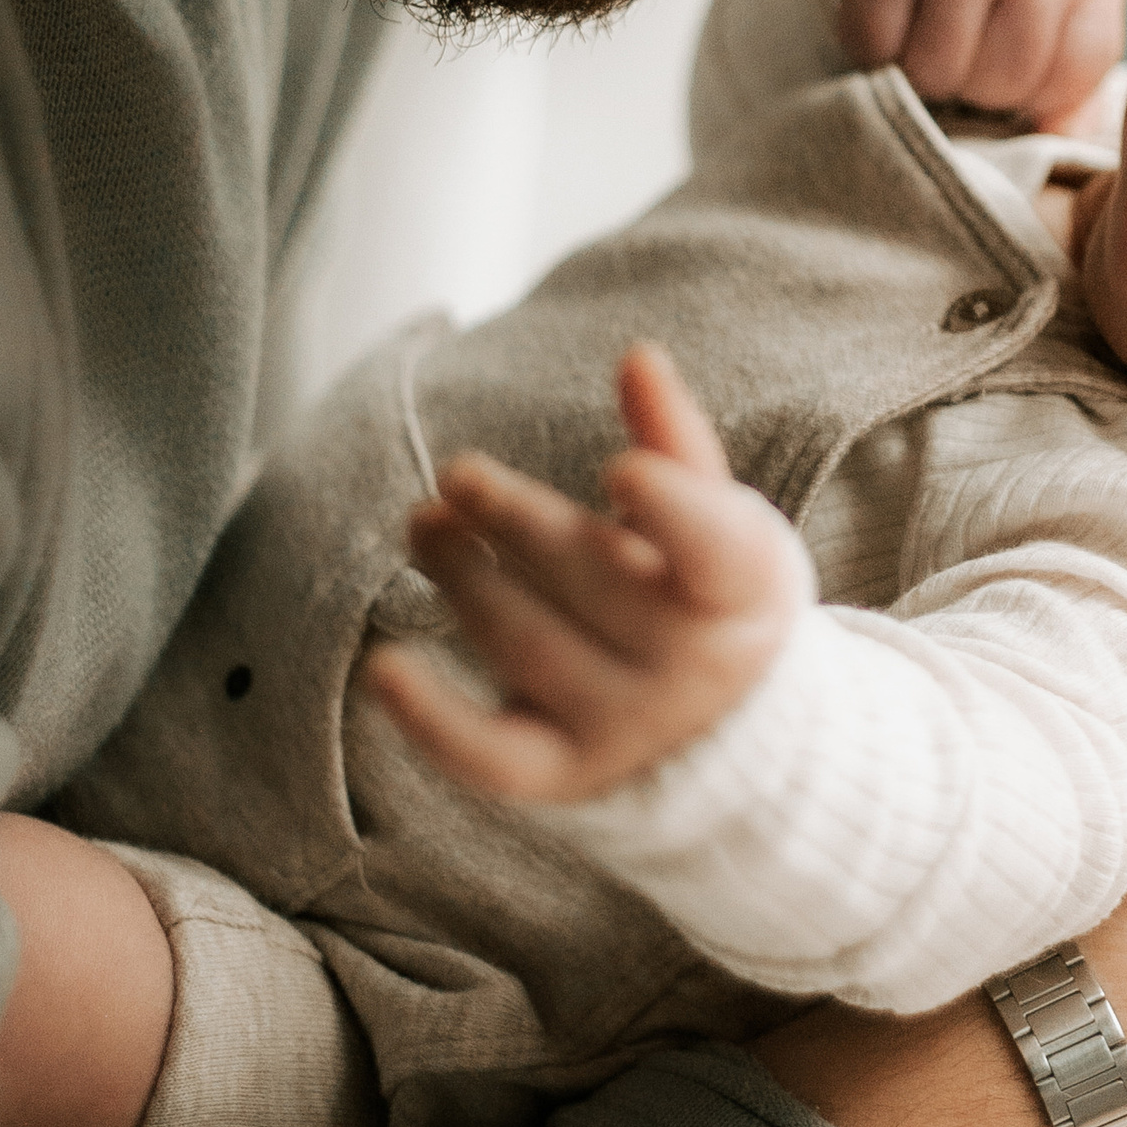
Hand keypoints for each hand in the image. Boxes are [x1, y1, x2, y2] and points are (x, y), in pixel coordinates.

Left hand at [365, 343, 812, 804]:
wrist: (724, 731)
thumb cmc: (713, 593)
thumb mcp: (721, 521)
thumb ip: (676, 442)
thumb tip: (637, 355)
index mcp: (745, 590)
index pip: (715, 552)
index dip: (673, 512)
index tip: (621, 468)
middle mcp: (693, 669)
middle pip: (591, 581)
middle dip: (514, 522)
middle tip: (456, 474)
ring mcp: (629, 729)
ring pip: (529, 646)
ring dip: (464, 578)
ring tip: (426, 527)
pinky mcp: (565, 772)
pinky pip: (492, 756)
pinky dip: (432, 720)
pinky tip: (382, 667)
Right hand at [837, 0, 1126, 127]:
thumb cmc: (1019, 2)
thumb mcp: (1068, 39)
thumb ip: (1074, 102)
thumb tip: (1056, 141)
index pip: (1063, 86)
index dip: (1036, 96)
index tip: (1024, 60)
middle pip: (1001, 83)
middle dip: (979, 88)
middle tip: (971, 46)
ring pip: (937, 74)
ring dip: (927, 76)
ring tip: (935, 37)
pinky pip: (877, 50)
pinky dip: (876, 53)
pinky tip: (898, 20)